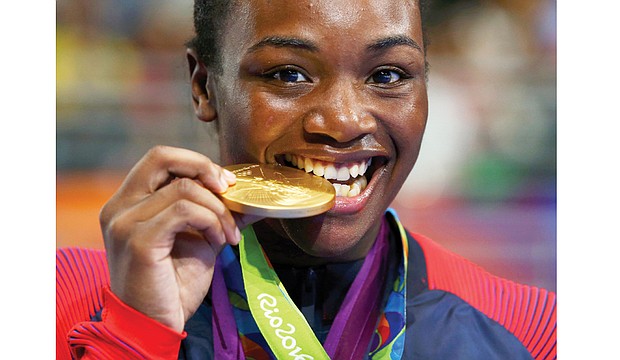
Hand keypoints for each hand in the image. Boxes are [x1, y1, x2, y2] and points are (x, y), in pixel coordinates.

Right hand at [99, 146, 261, 331]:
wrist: (154, 326)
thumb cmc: (172, 286)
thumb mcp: (201, 241)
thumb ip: (220, 215)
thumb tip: (253, 200)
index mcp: (128, 203)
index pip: (161, 159)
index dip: (197, 163)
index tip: (226, 183)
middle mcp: (120, 207)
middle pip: (162, 156)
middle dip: (204, 167)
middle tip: (229, 190)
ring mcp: (125, 222)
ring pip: (184, 188)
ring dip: (218, 209)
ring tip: (228, 234)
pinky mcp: (139, 240)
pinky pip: (184, 211)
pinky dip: (211, 221)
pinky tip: (219, 240)